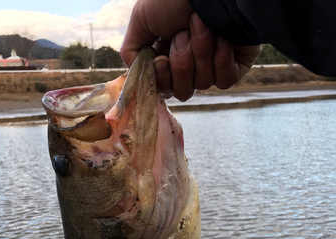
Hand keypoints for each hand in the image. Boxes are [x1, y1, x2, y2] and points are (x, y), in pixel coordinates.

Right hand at [120, 0, 261, 100]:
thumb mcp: (142, 19)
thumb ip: (131, 50)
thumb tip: (138, 74)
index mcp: (168, 57)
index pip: (164, 88)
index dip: (162, 78)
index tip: (161, 58)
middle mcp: (191, 65)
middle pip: (182, 92)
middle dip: (181, 63)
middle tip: (183, 34)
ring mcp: (213, 67)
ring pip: (202, 83)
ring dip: (201, 51)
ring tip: (203, 24)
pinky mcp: (235, 66)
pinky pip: (225, 81)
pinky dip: (221, 60)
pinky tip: (222, 39)